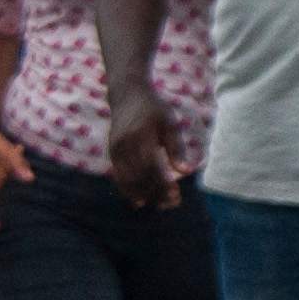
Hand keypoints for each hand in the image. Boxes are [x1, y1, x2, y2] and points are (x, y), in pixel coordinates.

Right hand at [105, 90, 188, 209]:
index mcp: (141, 137)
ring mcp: (116, 150)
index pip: (153, 168)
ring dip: (143, 195)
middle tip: (171, 204)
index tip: (177, 196)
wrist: (127, 95)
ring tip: (159, 204)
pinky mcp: (112, 153)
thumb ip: (176, 147)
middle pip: (140, 178)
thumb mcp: (169, 122)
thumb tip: (186, 171)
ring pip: (128, 180)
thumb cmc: (153, 108)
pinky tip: (140, 201)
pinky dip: (128, 191)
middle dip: (156, 193)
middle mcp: (125, 146)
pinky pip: (119, 177)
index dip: (164, 185)